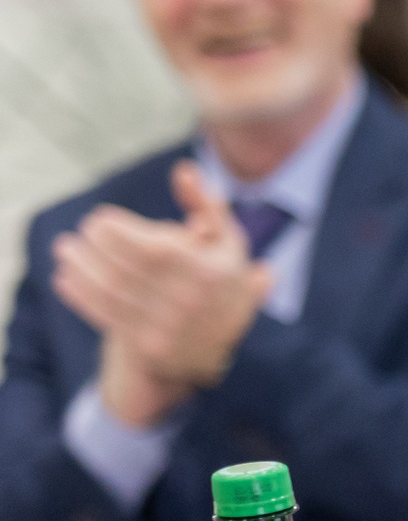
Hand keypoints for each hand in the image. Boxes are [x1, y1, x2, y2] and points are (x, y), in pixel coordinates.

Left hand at [52, 161, 268, 422]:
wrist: (219, 349)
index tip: (99, 219)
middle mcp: (190, 301)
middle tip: (80, 234)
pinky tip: (66, 278)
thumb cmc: (218, 284)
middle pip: (128, 269)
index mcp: (209, 273)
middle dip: (95, 247)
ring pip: (112, 292)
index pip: (153, 248)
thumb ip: (209, 205)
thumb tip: (184, 171)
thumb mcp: (229, 244)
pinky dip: (81, 295)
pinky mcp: (148, 345)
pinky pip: (107, 316)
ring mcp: (169, 327)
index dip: (118, 231)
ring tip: (66, 250)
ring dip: (81, 268)